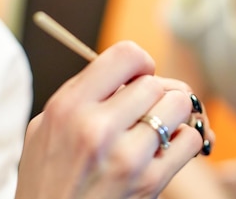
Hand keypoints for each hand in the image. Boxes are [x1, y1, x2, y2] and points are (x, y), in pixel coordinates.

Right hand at [15, 41, 213, 198]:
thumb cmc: (48, 181)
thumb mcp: (45, 129)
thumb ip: (83, 95)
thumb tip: (130, 72)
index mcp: (68, 107)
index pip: (126, 54)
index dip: (140, 63)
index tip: (138, 77)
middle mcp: (96, 127)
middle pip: (155, 82)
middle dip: (155, 93)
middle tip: (145, 110)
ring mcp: (126, 156)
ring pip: (179, 104)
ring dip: (174, 114)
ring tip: (158, 127)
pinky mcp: (150, 181)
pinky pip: (190, 139)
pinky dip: (184, 141)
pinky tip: (166, 149)